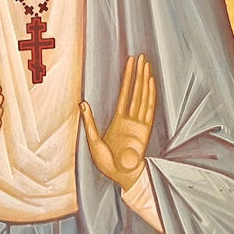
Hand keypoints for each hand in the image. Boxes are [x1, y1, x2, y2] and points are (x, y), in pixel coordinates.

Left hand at [80, 54, 155, 190]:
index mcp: (118, 119)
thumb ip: (88, 122)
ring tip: (147, 64)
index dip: (128, 78)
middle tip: (142, 57)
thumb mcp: (93, 142)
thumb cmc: (107, 163)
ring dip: (145, 80)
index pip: (125, 93)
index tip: (131, 63)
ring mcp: (139, 123)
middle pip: (136, 91)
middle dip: (139, 74)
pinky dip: (151, 96)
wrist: (121, 177)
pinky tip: (152, 83)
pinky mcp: (146, 130)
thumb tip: (81, 103)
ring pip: (144, 96)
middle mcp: (131, 118)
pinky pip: (149, 110)